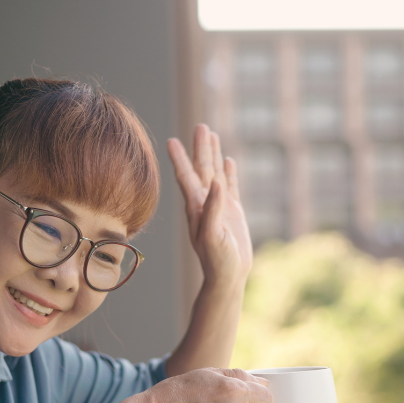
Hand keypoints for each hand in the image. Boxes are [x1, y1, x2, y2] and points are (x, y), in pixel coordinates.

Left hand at [167, 124, 253, 289]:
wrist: (227, 276)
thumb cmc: (217, 259)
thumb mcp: (212, 235)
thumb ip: (213, 210)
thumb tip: (217, 184)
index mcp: (196, 207)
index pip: (186, 177)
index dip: (179, 159)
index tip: (171, 141)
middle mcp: (204, 203)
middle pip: (201, 169)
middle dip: (200, 148)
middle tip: (200, 126)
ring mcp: (219, 206)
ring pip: (215, 174)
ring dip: (213, 155)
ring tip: (211, 134)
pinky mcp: (233, 212)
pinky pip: (230, 187)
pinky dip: (229, 173)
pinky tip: (229, 160)